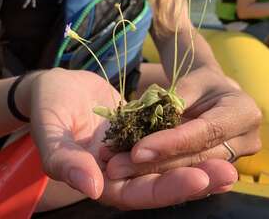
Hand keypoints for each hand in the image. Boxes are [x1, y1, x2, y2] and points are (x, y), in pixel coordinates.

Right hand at [28, 68, 237, 209]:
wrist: (57, 85)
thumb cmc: (48, 106)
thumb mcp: (50, 130)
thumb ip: (64, 160)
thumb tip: (91, 187)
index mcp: (97, 179)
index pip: (135, 193)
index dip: (165, 188)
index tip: (197, 178)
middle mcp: (119, 171)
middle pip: (159, 182)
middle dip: (194, 179)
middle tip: (228, 173)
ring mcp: (132, 150)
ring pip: (167, 163)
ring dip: (197, 161)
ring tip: (230, 160)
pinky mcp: (140, 131)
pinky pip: (166, 140)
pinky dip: (186, 140)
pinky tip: (211, 136)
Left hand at [104, 68, 260, 185]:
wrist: (215, 94)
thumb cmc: (203, 82)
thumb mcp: (191, 81)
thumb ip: (176, 98)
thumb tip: (149, 115)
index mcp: (242, 112)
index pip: (205, 132)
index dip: (171, 143)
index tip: (138, 150)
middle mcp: (245, 140)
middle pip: (197, 157)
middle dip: (156, 163)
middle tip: (119, 165)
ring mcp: (234, 157)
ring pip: (189, 169)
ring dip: (153, 170)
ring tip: (120, 169)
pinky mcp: (218, 166)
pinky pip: (188, 171)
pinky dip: (160, 170)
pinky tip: (132, 170)